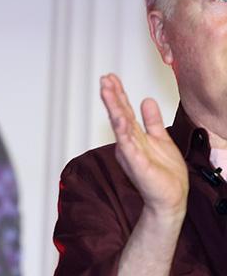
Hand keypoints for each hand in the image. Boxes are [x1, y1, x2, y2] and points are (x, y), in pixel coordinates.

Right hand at [100, 73, 187, 216]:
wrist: (171, 197)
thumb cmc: (165, 174)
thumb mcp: (161, 139)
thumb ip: (152, 120)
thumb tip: (147, 100)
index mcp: (134, 136)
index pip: (124, 111)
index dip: (118, 94)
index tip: (111, 78)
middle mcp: (129, 142)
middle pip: (119, 114)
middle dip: (112, 96)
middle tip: (104, 79)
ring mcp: (131, 152)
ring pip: (120, 125)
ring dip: (113, 108)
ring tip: (106, 91)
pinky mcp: (136, 164)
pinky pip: (128, 145)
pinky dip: (123, 132)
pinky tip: (119, 119)